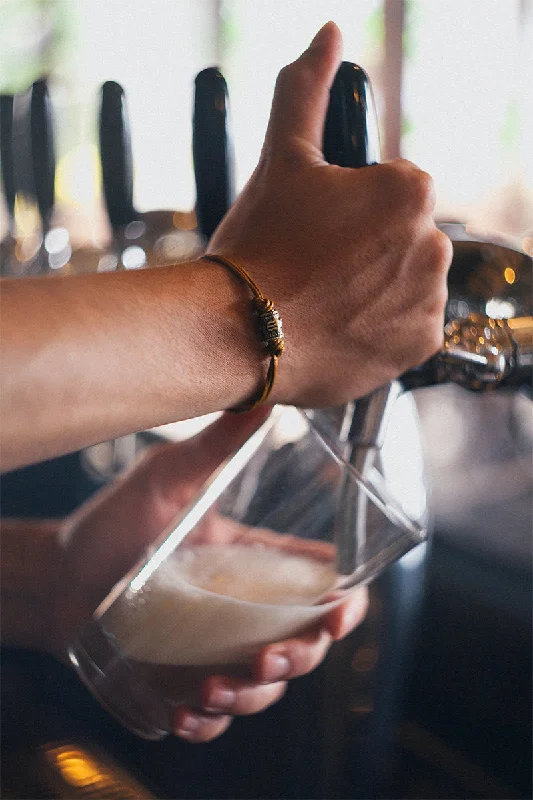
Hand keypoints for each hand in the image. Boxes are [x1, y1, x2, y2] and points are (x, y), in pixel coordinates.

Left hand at [54, 410, 366, 742]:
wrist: (60, 571)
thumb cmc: (117, 520)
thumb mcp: (169, 477)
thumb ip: (215, 446)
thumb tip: (264, 399)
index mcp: (253, 565)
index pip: (319, 587)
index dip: (344, 607)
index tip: (339, 616)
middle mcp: (243, 611)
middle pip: (303, 645)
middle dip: (298, 660)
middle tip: (265, 660)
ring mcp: (216, 650)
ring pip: (265, 689)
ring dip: (252, 698)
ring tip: (212, 688)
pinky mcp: (182, 682)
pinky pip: (215, 719)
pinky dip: (209, 725)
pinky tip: (187, 714)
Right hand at [209, 21, 451, 407]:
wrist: (243, 333)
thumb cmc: (261, 249)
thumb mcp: (282, 160)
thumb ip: (307, 91)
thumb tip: (327, 38)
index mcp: (410, 191)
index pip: (395, 191)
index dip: (353, 209)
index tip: (321, 229)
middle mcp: (433, 245)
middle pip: (404, 237)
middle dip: (370, 247)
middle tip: (318, 266)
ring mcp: (428, 300)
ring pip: (408, 281)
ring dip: (379, 287)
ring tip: (326, 298)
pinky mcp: (418, 346)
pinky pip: (409, 327)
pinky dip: (383, 327)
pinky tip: (342, 324)